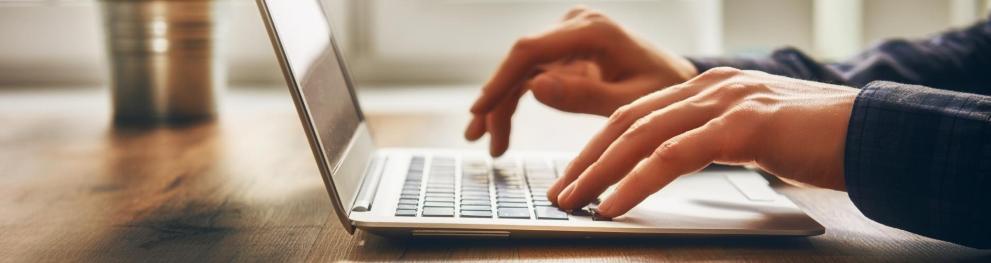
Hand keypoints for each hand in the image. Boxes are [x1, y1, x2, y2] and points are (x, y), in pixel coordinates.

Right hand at [465, 6, 697, 155]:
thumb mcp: (630, 102)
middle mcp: (575, 26)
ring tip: (489, 143)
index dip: (499, 80)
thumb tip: (535, 88)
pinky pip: (531, 75)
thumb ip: (585, 96)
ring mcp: (568, 36)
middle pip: (520, 61)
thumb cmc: (665, 90)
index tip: (480, 109)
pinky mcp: (565, 51)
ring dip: (501, 105)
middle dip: (496, 100)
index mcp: (592, 31)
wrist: (680, 81)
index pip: (530, 50)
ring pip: (520, 70)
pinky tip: (502, 129)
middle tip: (479, 138)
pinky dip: (515, 101)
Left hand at [548, 67, 858, 217]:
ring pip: (642, 137)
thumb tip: (670, 167)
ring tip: (573, 202)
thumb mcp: (753, 135)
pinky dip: (637, 183)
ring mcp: (725, 102)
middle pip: (627, 122)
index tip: (574, 175)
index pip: (636, 115)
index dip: (598, 146)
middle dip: (586, 160)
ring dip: (599, 173)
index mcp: (708, 88)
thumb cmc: (817, 141)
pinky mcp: (743, 125)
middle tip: (559, 192)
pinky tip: (615, 205)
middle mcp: (710, 87)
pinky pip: (674, 156)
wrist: (876, 133)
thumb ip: (712, 141)